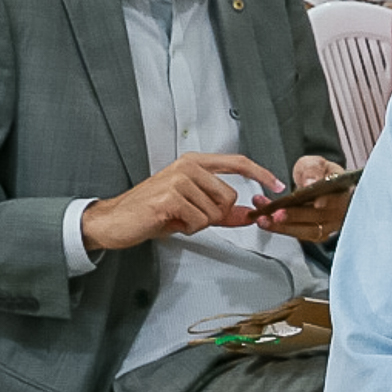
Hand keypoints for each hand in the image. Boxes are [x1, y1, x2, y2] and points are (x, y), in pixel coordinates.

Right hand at [79, 152, 286, 251]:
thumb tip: (251, 214)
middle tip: (189, 216)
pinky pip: (199, 221)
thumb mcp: (191, 208)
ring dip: (198, 223)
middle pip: (230, 197)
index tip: (276, 185)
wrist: (115, 220)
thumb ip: (223, 210)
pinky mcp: (170, 198)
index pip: (237, 162)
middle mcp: (188, 166)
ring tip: (176, 218)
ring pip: (215, 212)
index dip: (261, 173)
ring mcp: (178, 180)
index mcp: (194, 163)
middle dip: (216, 215)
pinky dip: (187, 229)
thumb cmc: (151, 212)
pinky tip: (170, 222)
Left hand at [252, 153, 350, 242]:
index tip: (317, 203)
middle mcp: (340, 213)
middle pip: (321, 218)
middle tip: (277, 213)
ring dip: (283, 227)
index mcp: (345, 192)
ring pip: (308, 231)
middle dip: (297, 216)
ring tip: (263, 219)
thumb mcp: (316, 163)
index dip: (329, 201)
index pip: (340, 199)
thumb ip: (313, 170)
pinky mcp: (314, 233)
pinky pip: (298, 234)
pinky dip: (279, 228)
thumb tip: (312, 181)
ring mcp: (328, 226)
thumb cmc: (319, 173)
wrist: (316, 184)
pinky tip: (264, 220)